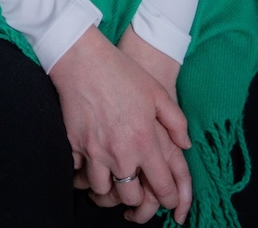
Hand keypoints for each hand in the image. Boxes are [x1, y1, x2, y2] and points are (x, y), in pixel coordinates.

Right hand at [51, 26, 192, 224]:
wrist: (81, 57)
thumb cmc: (121, 72)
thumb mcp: (158, 92)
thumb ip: (177, 122)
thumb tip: (185, 146)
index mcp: (145, 143)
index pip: (162, 188)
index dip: (169, 199)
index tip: (166, 197)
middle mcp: (120, 153)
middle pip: (130, 197)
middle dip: (136, 199)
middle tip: (136, 188)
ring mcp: (94, 150)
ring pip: (101, 190)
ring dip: (108, 188)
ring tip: (110, 180)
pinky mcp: (73, 144)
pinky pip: (77, 172)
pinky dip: (82, 172)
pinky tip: (87, 163)